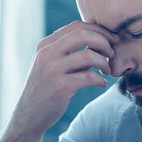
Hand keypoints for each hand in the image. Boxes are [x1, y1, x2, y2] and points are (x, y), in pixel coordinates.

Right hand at [11, 21, 116, 135]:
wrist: (29, 115)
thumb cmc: (48, 89)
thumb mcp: (55, 66)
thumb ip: (73, 54)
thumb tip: (101, 44)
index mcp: (46, 45)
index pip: (76, 26)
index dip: (99, 30)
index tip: (112, 39)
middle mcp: (47, 53)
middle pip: (82, 34)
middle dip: (103, 41)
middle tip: (112, 53)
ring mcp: (52, 69)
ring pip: (88, 55)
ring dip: (104, 62)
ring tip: (107, 71)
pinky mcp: (60, 86)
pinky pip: (89, 77)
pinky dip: (100, 80)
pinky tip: (102, 84)